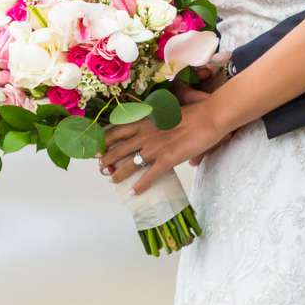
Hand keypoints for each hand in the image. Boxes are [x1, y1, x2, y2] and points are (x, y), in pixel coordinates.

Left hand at [98, 94, 239, 192]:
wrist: (207, 117)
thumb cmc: (191, 113)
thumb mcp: (167, 114)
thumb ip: (159, 125)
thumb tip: (161, 134)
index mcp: (144, 121)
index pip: (116, 131)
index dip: (104, 141)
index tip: (98, 147)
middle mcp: (144, 135)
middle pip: (118, 150)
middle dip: (106, 160)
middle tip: (101, 168)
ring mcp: (154, 148)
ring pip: (129, 164)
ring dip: (118, 174)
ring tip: (112, 180)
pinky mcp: (167, 160)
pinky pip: (150, 175)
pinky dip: (141, 185)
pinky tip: (135, 191)